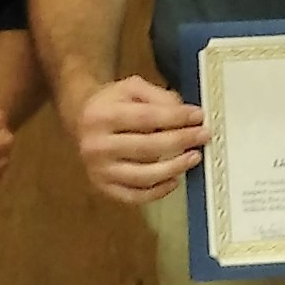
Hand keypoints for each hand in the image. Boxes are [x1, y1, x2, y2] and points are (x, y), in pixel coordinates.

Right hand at [70, 73, 204, 204]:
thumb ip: (158, 96)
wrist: (81, 118)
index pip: (146, 118)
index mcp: (101, 116)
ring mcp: (98, 169)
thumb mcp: (131, 88)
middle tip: (203, 136)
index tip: (198, 117)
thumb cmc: (110, 103)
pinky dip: (157, 192)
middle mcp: (96, 145)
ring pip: (142, 176)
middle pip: (146, 147)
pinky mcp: (102, 186)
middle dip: (180, 141)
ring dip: (174, 168)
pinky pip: (134, 196)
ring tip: (193, 157)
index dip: (176, 118)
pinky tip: (174, 180)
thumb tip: (185, 115)